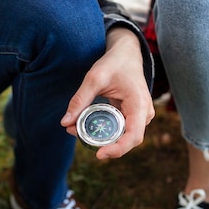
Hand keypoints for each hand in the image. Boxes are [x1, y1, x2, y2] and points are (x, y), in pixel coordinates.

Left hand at [61, 27, 154, 158]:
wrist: (127, 54)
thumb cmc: (114, 63)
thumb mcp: (94, 78)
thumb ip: (80, 99)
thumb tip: (65, 122)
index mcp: (139, 104)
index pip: (133, 136)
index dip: (118, 149)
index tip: (99, 154)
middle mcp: (143, 114)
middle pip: (127, 141)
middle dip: (103, 144)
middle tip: (76, 134)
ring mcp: (140, 116)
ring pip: (123, 137)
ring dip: (101, 138)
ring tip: (75, 128)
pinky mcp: (133, 117)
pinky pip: (120, 130)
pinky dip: (103, 130)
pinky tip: (84, 124)